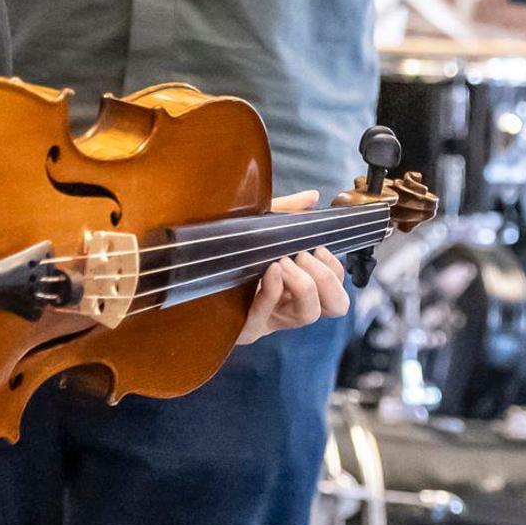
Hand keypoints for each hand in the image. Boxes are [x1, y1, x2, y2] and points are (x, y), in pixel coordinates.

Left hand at [239, 189, 355, 342]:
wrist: (188, 270)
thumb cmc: (227, 252)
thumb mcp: (260, 228)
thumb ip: (287, 212)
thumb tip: (313, 196)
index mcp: (298, 289)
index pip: (337, 289)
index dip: (335, 270)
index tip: (318, 247)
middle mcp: (290, 308)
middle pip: (336, 307)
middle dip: (326, 278)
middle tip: (302, 255)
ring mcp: (271, 320)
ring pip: (309, 314)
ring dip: (304, 283)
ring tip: (282, 261)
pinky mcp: (246, 327)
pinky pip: (266, 314)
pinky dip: (274, 290)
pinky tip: (270, 270)